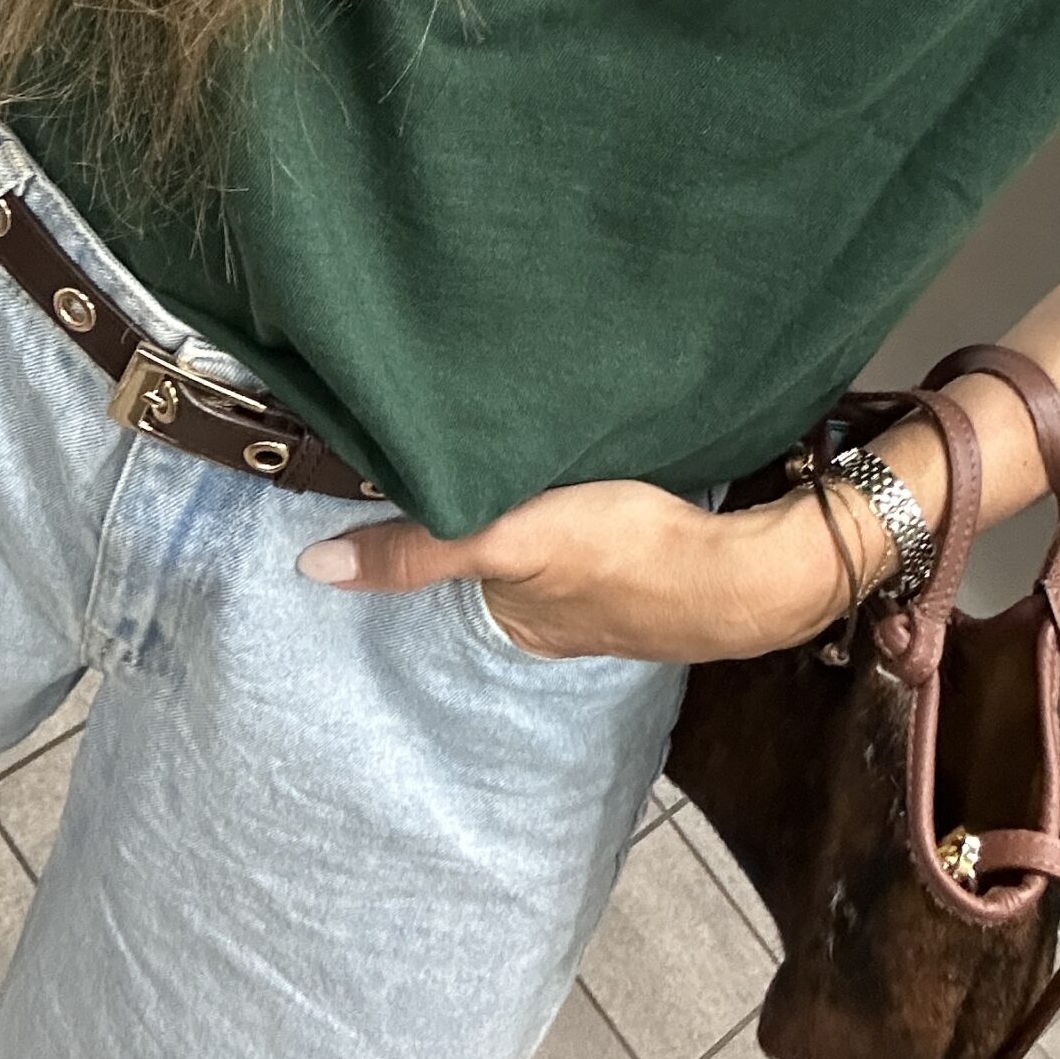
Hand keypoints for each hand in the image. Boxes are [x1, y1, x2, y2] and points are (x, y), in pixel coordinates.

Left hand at [294, 478, 856, 662]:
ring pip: (541, 538)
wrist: (748, 566)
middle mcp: (550, 617)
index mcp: (510, 621)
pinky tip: (582, 469)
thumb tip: (311, 567)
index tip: (408, 466)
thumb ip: (417, 551)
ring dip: (530, 501)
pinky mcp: (648, 553)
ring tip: (516, 447)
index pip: (443, 566)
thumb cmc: (626, 555)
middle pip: (493, 552)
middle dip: (480, 507)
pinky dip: (577, 500)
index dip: (426, 520)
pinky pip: (590, 523)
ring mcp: (604, 588)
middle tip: (463, 437)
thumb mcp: (509, 546)